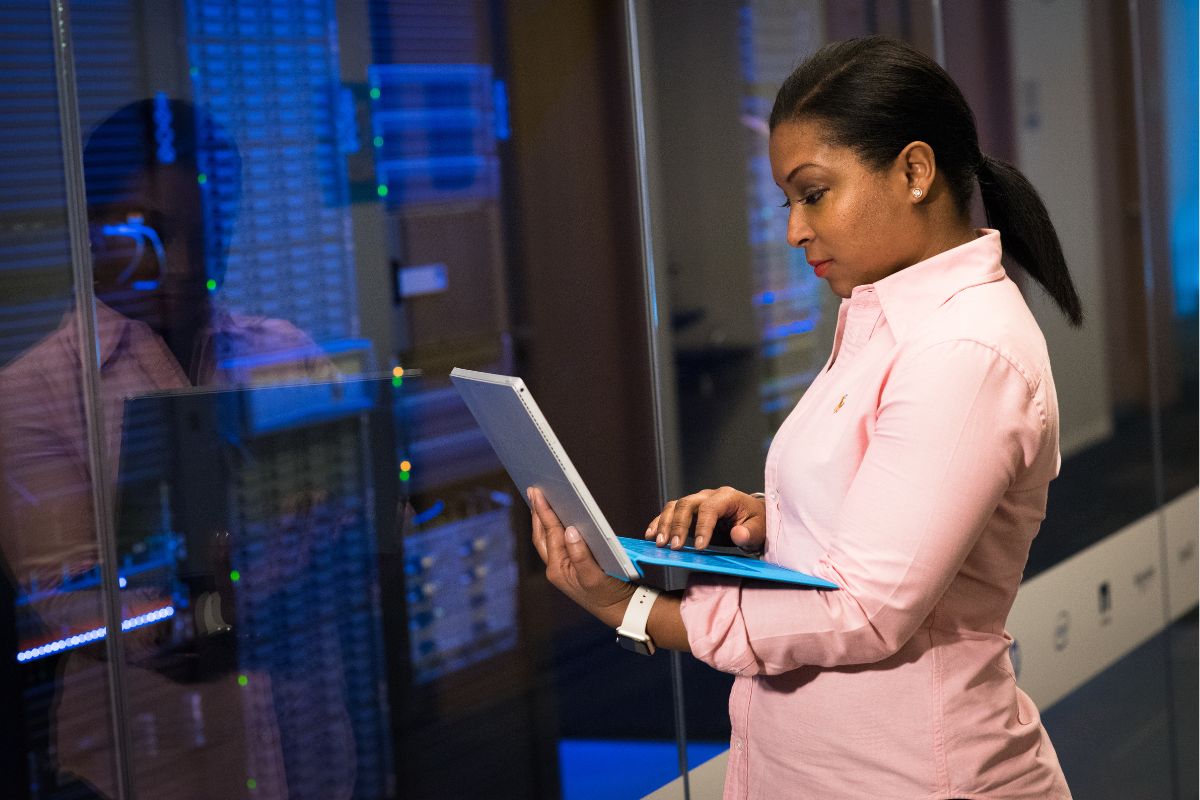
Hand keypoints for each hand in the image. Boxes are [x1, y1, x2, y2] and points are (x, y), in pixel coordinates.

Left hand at [528, 487, 633, 627]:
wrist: (617, 609)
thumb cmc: (608, 594)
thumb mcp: (595, 576)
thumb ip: (581, 554)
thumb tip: (570, 530)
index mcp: (558, 569)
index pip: (550, 534)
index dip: (544, 511)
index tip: (539, 493)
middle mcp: (555, 568)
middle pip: (540, 535)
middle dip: (536, 512)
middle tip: (534, 490)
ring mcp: (560, 568)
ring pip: (545, 539)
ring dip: (541, 519)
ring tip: (539, 500)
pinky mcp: (568, 567)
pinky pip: (555, 544)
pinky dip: (552, 529)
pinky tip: (555, 518)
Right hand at [645, 487, 765, 551]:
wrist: (754, 520)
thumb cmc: (757, 524)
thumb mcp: (760, 530)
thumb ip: (750, 533)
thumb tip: (738, 534)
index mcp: (727, 497)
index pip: (710, 508)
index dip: (703, 527)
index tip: (699, 547)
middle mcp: (708, 496)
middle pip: (687, 504)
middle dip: (678, 526)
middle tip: (673, 547)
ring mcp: (697, 502)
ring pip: (674, 507)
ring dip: (664, 524)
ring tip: (659, 543)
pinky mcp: (689, 513)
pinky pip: (670, 513)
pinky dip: (658, 523)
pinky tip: (650, 535)